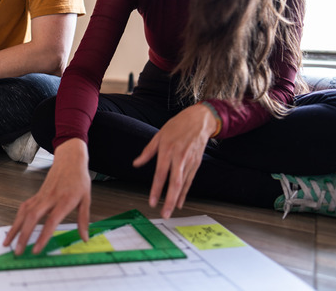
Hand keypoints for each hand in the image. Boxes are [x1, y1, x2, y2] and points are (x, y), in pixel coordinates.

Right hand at [3, 139, 90, 254]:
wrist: (70, 160)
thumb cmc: (79, 179)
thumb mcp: (86, 198)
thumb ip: (84, 219)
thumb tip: (84, 238)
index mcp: (64, 201)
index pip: (51, 221)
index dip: (42, 236)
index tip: (36, 250)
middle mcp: (50, 198)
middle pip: (32, 218)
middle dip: (22, 236)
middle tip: (17, 251)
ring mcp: (41, 196)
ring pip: (24, 212)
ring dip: (14, 228)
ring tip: (7, 242)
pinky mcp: (36, 194)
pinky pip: (24, 207)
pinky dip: (17, 218)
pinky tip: (13, 228)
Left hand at [132, 103, 217, 218]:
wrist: (199, 120)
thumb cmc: (177, 126)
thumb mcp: (159, 135)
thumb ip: (147, 152)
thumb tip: (136, 164)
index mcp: (167, 150)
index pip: (161, 173)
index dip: (156, 189)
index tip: (152, 201)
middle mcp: (179, 158)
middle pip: (175, 182)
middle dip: (169, 200)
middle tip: (165, 214)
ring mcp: (189, 162)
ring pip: (183, 184)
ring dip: (176, 199)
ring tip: (170, 212)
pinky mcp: (196, 164)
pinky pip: (189, 181)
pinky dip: (184, 193)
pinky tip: (179, 202)